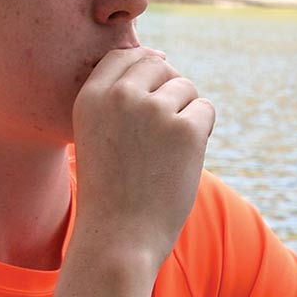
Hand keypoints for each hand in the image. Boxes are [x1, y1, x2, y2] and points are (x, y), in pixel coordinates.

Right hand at [71, 47, 215, 271]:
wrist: (118, 240)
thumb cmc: (110, 194)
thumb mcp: (98, 136)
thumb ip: (119, 98)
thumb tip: (162, 57)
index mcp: (91, 97)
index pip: (124, 56)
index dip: (143, 69)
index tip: (149, 99)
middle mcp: (120, 96)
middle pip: (160, 66)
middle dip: (168, 91)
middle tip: (161, 136)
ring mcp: (154, 110)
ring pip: (185, 88)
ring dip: (184, 116)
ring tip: (165, 157)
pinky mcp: (186, 129)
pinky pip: (205, 110)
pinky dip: (201, 134)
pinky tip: (181, 162)